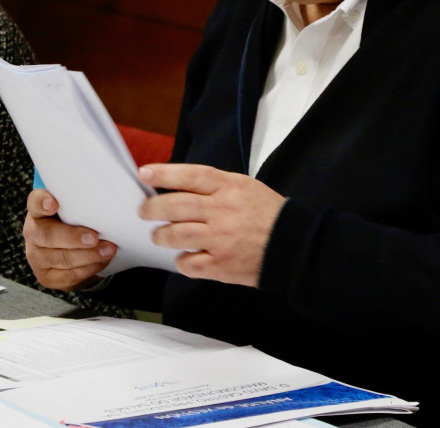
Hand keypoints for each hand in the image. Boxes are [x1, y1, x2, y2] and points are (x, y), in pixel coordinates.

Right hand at [23, 188, 116, 290]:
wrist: (71, 252)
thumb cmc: (74, 225)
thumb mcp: (75, 212)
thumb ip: (81, 205)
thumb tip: (106, 205)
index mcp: (38, 212)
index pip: (35, 203)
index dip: (42, 202)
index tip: (53, 204)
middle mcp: (33, 234)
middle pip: (48, 236)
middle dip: (73, 237)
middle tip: (94, 238)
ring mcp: (37, 257)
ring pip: (62, 258)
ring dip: (88, 255)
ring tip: (108, 250)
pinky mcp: (47, 277)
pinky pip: (69, 276)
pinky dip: (89, 269)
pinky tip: (102, 261)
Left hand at [139, 164, 286, 287]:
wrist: (294, 246)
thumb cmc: (267, 214)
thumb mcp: (244, 187)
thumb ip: (213, 186)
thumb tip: (176, 186)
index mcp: (229, 188)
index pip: (190, 176)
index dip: (164, 173)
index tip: (144, 173)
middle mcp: (222, 211)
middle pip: (175, 206)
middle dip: (152, 208)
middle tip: (144, 211)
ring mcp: (220, 239)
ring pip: (176, 234)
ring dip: (161, 235)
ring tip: (160, 235)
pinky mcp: (221, 265)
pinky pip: (189, 263)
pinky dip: (181, 261)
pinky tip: (184, 257)